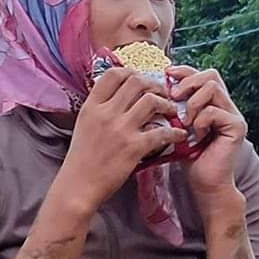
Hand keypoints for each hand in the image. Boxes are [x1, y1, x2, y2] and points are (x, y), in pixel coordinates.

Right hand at [57, 68, 185, 209]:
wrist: (78, 186)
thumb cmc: (82, 158)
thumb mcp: (84, 125)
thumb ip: (100, 108)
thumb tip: (118, 95)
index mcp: (92, 106)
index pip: (114, 74)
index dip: (132, 72)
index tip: (141, 79)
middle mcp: (106, 113)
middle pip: (136, 82)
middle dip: (154, 85)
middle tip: (162, 93)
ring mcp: (120, 130)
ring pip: (151, 101)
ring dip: (166, 104)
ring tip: (171, 111)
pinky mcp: (133, 148)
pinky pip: (161, 133)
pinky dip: (175, 133)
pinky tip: (179, 135)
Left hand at [168, 66, 247, 203]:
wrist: (204, 184)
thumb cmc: (190, 158)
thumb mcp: (177, 127)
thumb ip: (175, 107)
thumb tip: (158, 88)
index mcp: (213, 103)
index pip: (202, 75)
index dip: (185, 71)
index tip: (167, 74)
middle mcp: (226, 106)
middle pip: (211, 75)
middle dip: (189, 82)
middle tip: (174, 96)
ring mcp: (234, 115)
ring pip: (213, 88)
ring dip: (193, 102)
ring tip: (185, 121)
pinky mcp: (237, 127)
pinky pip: (215, 110)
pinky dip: (201, 120)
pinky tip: (195, 134)